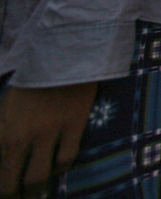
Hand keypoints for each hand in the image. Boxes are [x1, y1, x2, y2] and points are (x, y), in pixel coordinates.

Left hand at [0, 82, 97, 197]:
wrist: (62, 56)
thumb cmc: (30, 81)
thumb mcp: (3, 107)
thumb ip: (1, 133)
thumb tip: (3, 155)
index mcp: (1, 131)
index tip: (4, 192)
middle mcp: (20, 137)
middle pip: (11, 182)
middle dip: (12, 195)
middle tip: (16, 198)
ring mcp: (48, 133)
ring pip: (38, 176)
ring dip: (35, 189)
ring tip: (36, 194)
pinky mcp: (72, 126)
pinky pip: (65, 159)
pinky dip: (60, 168)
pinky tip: (58, 168)